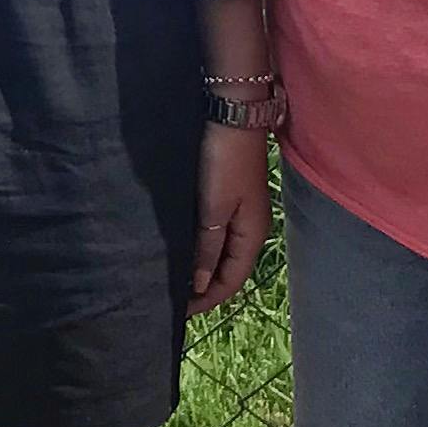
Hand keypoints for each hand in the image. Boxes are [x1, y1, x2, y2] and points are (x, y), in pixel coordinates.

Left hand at [190, 122, 272, 313]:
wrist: (232, 114)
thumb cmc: (224, 162)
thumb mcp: (214, 210)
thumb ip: (209, 248)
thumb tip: (203, 284)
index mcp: (252, 236)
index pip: (231, 281)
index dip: (208, 299)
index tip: (180, 312)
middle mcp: (250, 227)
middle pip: (229, 269)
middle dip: (205, 287)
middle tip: (175, 299)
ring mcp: (241, 211)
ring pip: (222, 251)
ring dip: (202, 267)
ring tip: (177, 278)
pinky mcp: (229, 195)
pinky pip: (216, 233)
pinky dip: (201, 247)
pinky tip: (185, 247)